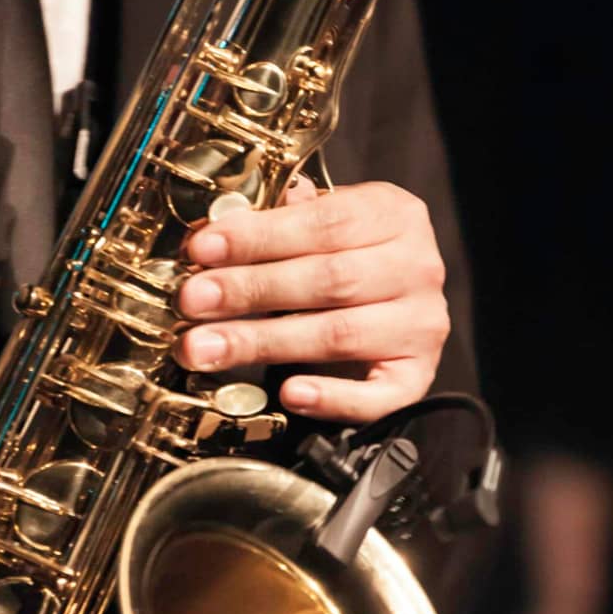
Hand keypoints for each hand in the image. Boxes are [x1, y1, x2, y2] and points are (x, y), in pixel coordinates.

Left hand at [174, 178, 449, 422]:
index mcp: (391, 216)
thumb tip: (222, 222)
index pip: (325, 223)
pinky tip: (289, 393)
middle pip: (329, 280)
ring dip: (263, 343)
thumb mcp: (316, 228)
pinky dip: (332, 397)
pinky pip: (377, 395)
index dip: (259, 237)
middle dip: (250, 290)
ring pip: (338, 334)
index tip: (202, 250)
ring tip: (204, 348)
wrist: (391, 308)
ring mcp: (421, 324)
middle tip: (192, 302)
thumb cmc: (339, 260)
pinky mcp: (415, 376)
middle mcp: (417, 267)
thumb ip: (279, 222)